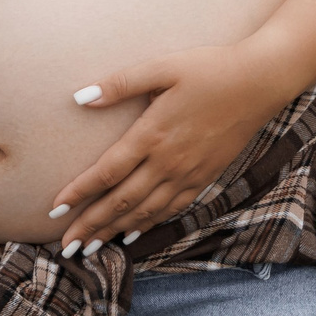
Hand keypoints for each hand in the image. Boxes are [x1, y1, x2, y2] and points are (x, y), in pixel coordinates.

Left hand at [47, 41, 299, 254]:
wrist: (260, 82)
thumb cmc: (209, 68)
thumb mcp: (162, 66)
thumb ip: (120, 84)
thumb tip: (79, 97)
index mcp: (153, 134)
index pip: (107, 172)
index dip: (80, 193)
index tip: (54, 210)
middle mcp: (169, 162)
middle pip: (122, 202)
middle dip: (91, 225)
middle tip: (66, 247)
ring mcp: (189, 173)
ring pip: (146, 212)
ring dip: (115, 232)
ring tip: (90, 249)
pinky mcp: (206, 177)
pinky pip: (172, 209)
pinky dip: (149, 224)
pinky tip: (133, 233)